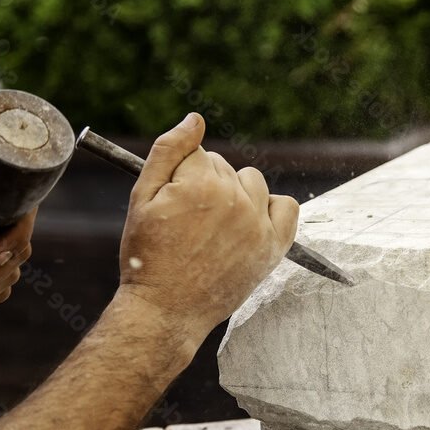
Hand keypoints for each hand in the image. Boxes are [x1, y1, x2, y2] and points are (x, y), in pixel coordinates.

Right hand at [117, 113, 297, 347]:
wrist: (166, 310)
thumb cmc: (148, 256)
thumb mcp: (142, 199)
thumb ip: (168, 151)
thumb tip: (195, 118)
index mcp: (200, 183)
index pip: (196, 154)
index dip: (179, 176)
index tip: (172, 202)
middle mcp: (235, 199)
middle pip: (222, 166)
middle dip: (203, 184)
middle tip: (186, 222)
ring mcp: (258, 223)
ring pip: (251, 181)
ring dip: (234, 193)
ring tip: (212, 225)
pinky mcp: (273, 247)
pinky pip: (287, 206)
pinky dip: (271, 207)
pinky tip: (250, 221)